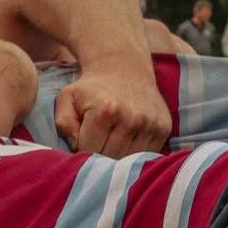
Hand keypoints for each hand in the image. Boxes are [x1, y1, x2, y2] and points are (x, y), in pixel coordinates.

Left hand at [53, 57, 170, 155]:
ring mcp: (150, 124)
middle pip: (109, 158)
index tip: (81, 138)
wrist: (125, 67)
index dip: (81, 148)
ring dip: (117, 156)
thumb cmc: (91, 89)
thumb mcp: (67, 98)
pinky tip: (127, 139)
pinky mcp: (164, 128)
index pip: (88, 150)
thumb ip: (63, 123)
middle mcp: (131, 118)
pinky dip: (134, 153)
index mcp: (105, 111)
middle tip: (96, 140)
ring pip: (128, 160)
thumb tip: (75, 145)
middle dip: (98, 155)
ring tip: (111, 139)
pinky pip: (146, 155)